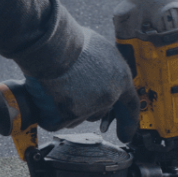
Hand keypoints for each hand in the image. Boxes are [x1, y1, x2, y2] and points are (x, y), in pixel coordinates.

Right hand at [24, 27, 138, 133]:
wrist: (53, 46)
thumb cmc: (73, 42)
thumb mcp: (99, 47)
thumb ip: (105, 65)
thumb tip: (100, 69)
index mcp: (120, 78)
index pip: (130, 105)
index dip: (128, 122)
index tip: (126, 135)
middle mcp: (108, 95)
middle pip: (99, 112)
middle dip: (87, 106)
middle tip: (72, 90)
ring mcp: (90, 107)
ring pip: (79, 118)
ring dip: (67, 108)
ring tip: (58, 86)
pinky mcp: (70, 114)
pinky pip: (57, 122)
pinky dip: (50, 115)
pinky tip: (47, 99)